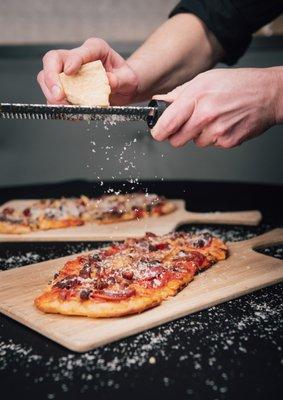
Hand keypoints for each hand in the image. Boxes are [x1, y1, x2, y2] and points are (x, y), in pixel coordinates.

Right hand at [37, 38, 138, 104]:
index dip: (71, 61)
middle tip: (58, 95)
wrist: (123, 89)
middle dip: (51, 78)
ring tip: (63, 106)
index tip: (70, 72)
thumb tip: (109, 81)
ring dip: (51, 94)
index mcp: (94, 50)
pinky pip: (53, 96)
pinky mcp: (65, 88)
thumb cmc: (125, 79)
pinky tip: (68, 112)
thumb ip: (120, 80)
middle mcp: (77, 59)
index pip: (77, 52)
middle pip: (52, 60)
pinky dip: (57, 106)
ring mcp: (68, 74)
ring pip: (46, 78)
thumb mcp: (129, 79)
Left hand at [151, 68, 280, 148]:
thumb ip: (179, 93)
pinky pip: (211, 145)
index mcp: (196, 97)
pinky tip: (223, 124)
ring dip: (199, 134)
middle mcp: (205, 115)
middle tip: (187, 124)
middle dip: (178, 134)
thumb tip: (161, 102)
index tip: (158, 131)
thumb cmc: (238, 84)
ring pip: (194, 143)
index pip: (166, 124)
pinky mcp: (227, 142)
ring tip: (213, 118)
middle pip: (176, 140)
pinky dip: (214, 137)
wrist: (268, 94)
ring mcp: (217, 131)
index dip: (159, 131)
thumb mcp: (205, 79)